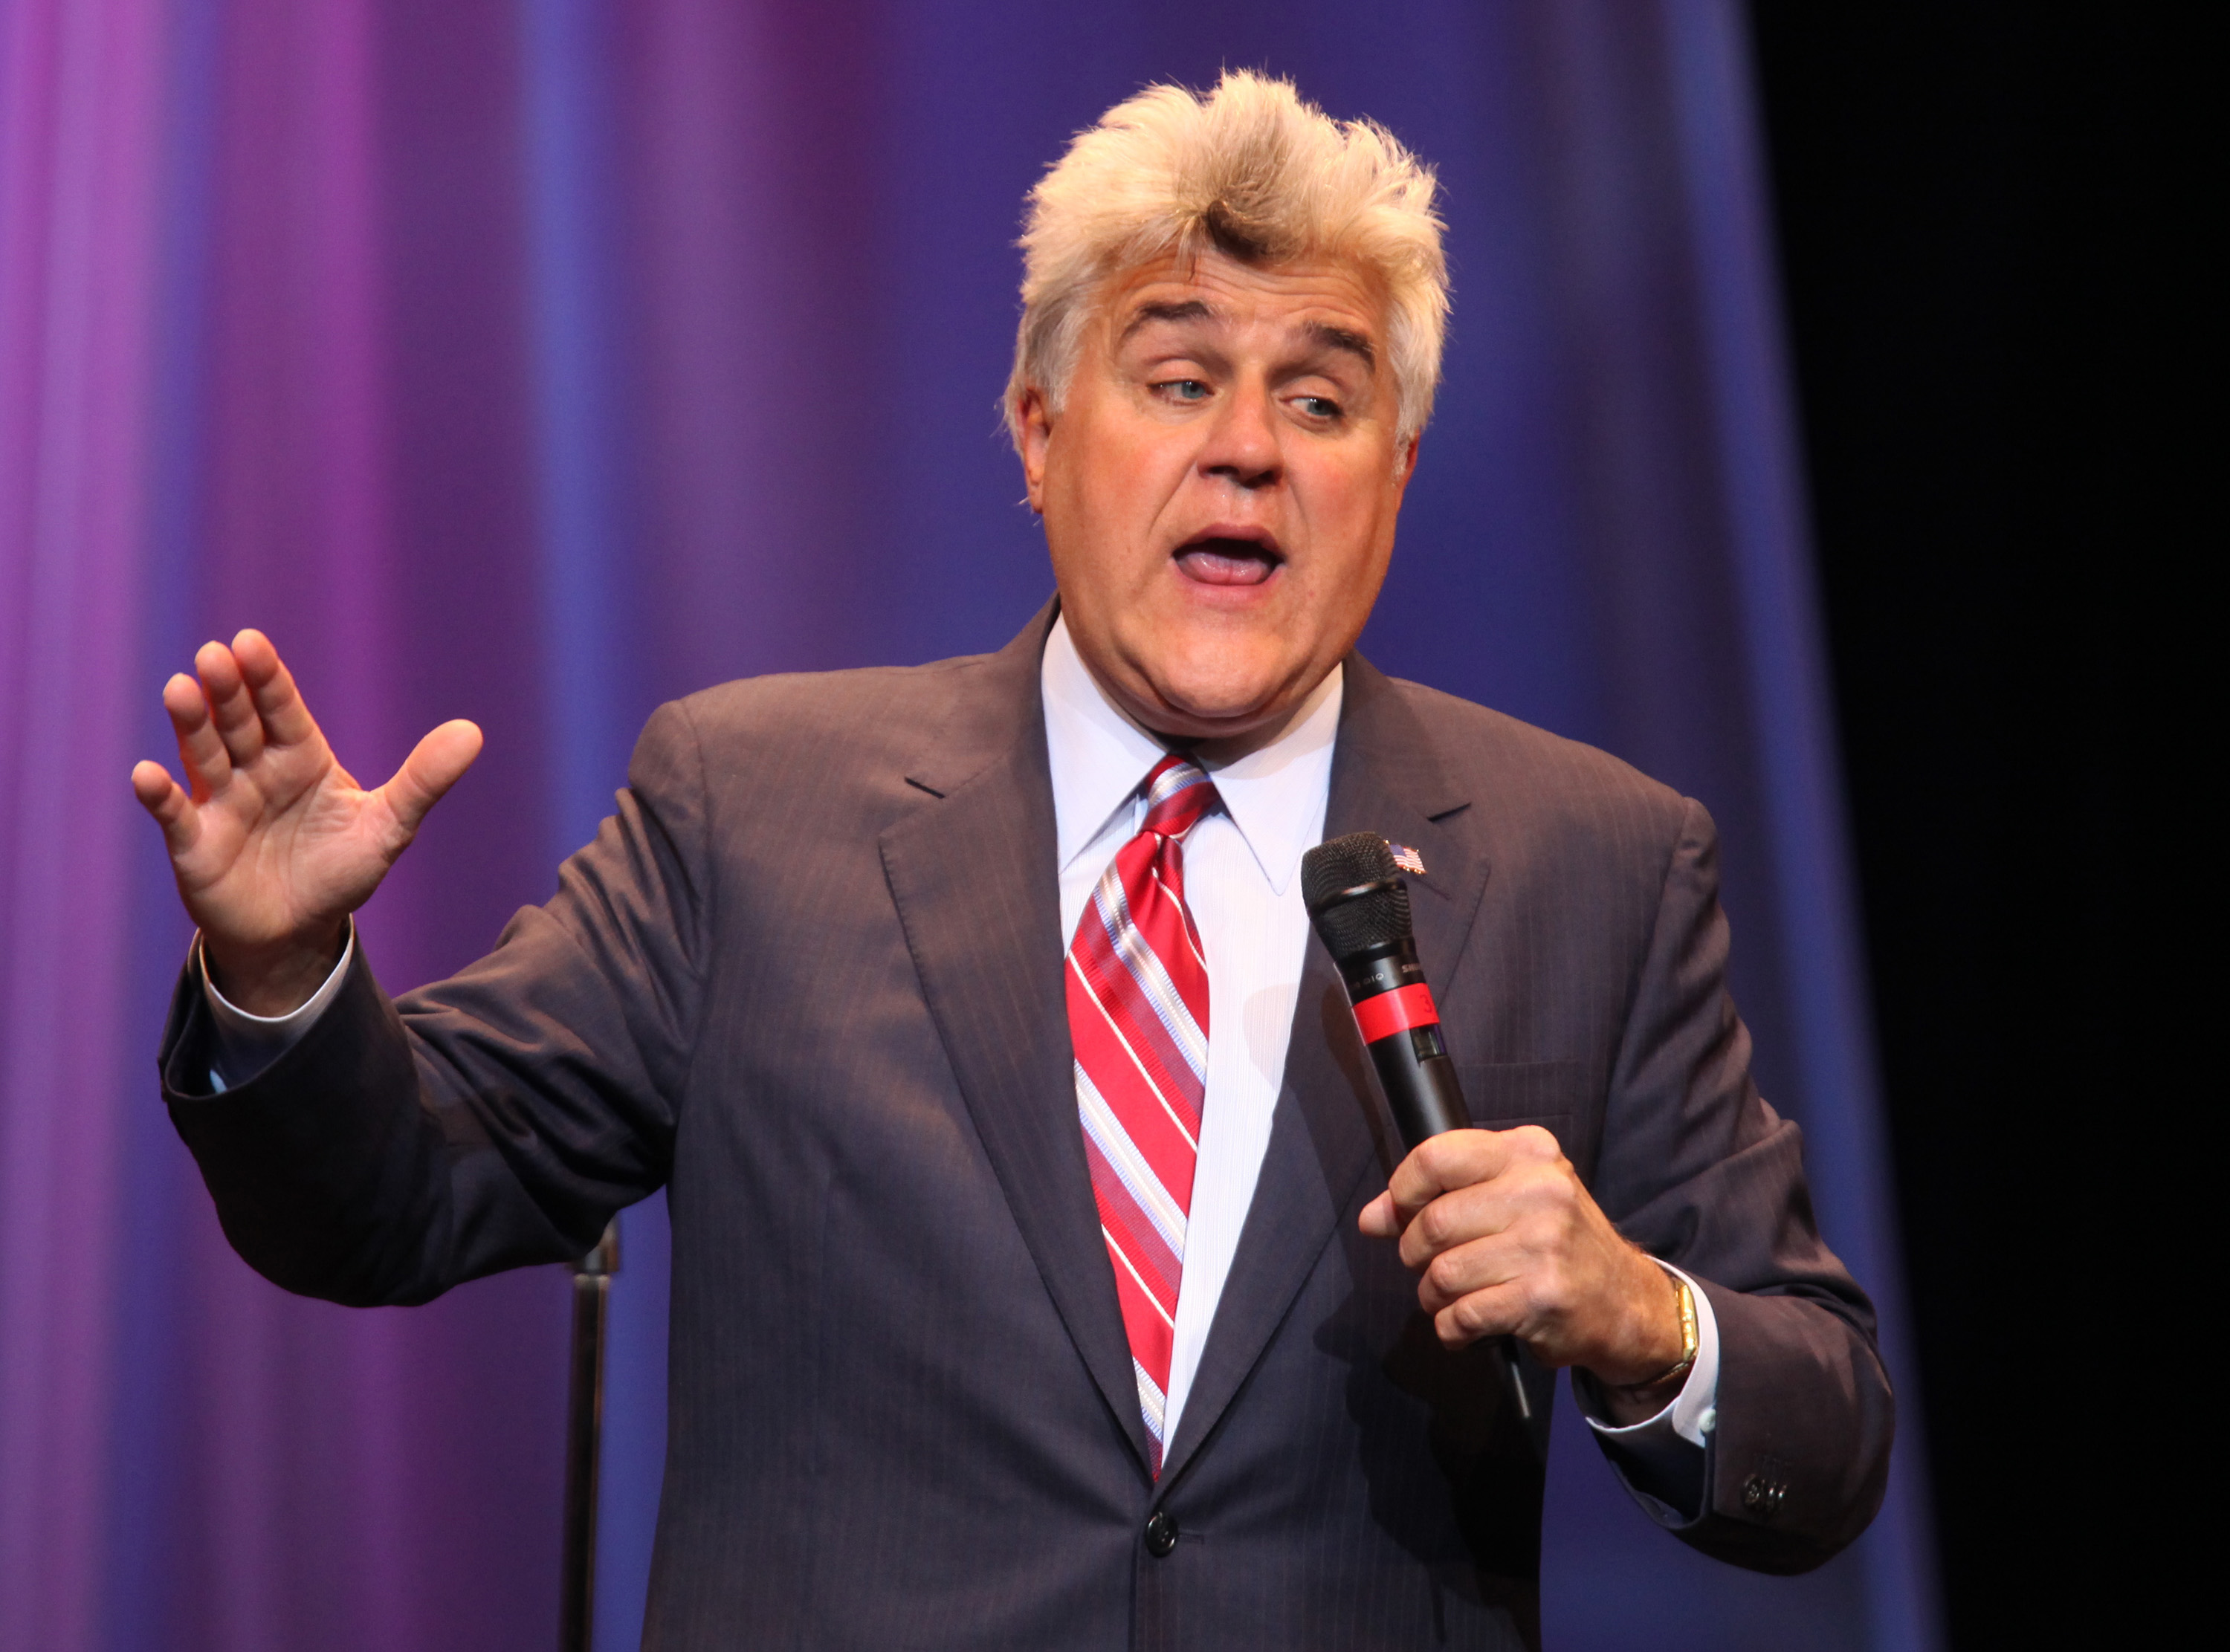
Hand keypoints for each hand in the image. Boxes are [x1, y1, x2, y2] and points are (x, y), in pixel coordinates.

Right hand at [130, 629, 481, 1014]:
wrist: (301, 932)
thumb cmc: (341, 870)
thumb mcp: (389, 826)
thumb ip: (424, 781)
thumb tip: (474, 732)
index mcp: (303, 757)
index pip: (283, 709)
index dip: (267, 678)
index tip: (250, 642)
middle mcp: (256, 770)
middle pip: (240, 723)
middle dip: (227, 691)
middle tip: (213, 655)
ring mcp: (222, 803)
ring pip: (204, 756)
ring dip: (191, 725)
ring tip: (179, 690)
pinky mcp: (196, 843)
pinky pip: (175, 814)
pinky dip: (161, 795)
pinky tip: (146, 774)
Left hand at [1358, 1127, 1685, 1420]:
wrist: (1625, 1301)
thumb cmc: (1555, 1243)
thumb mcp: (1508, 1198)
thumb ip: (1439, 1196)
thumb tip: (1372, 1217)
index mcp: (1528, 1152)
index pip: (1436, 1156)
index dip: (1403, 1191)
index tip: (1401, 1212)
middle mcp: (1541, 1190)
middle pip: (1432, 1223)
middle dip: (1415, 1253)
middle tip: (1432, 1266)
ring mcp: (1544, 1244)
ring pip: (1442, 1273)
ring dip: (1434, 1296)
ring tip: (1455, 1297)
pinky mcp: (1542, 1297)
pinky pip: (1462, 1316)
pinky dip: (1452, 1328)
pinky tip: (1469, 1324)